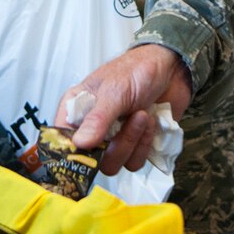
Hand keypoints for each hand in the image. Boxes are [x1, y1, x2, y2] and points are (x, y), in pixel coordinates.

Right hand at [62, 44, 192, 174]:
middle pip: (90, 159)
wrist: (171, 70)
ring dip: (132, 141)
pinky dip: (145, 144)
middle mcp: (93, 127)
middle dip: (115, 145)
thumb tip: (79, 143)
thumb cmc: (137, 70)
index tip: (87, 151)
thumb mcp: (115, 91)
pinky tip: (151, 122)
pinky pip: (134, 162)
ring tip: (143, 115)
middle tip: (129, 119)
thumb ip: (97, 118)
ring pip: (113, 164)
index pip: (61, 138)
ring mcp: (114, 139)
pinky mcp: (134, 146)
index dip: (70, 149)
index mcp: (78, 109)